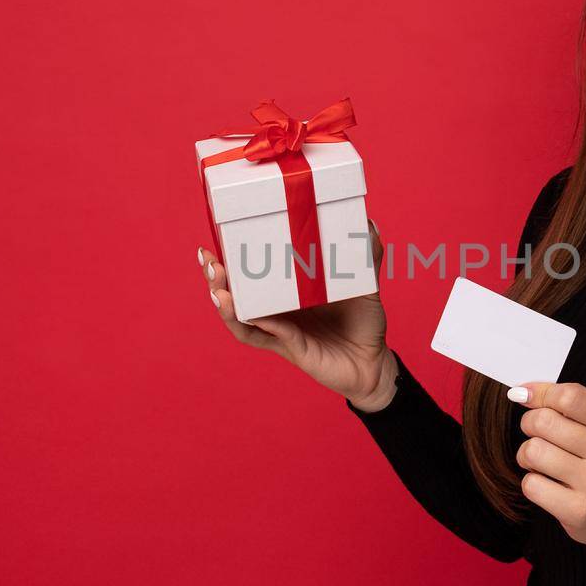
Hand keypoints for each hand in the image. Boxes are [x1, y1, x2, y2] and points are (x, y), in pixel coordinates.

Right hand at [198, 218, 395, 408]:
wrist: (374, 362)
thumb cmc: (363, 322)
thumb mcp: (365, 283)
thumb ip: (366, 256)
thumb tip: (368, 224)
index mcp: (287, 292)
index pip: (250, 274)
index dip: (230, 260)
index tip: (215, 240)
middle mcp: (278, 313)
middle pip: (236, 297)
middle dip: (218, 280)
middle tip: (210, 262)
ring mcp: (283, 333)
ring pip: (244, 321)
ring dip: (227, 306)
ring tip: (218, 291)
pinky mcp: (295, 350)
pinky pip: (272, 337)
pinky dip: (260, 325)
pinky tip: (251, 314)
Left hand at [509, 381, 585, 544]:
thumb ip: (563, 402)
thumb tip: (520, 392)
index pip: (569, 396)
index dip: (541, 394)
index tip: (528, 397)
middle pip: (544, 421)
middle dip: (530, 424)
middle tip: (538, 434)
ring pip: (533, 451)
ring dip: (527, 455)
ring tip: (542, 461)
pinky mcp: (580, 511)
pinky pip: (531, 485)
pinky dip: (532, 483)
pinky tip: (548, 484)